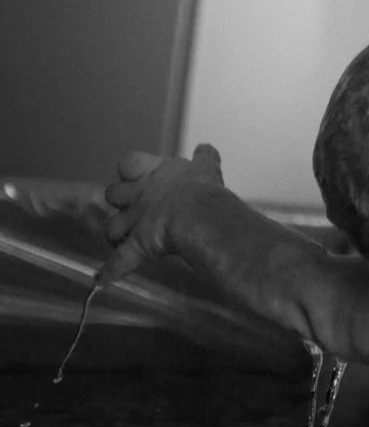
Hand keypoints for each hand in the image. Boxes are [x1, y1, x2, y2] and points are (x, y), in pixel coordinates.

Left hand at [102, 143, 224, 281]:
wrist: (199, 215)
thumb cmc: (202, 189)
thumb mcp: (206, 167)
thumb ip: (203, 157)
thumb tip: (204, 148)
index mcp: (154, 173)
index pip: (129, 163)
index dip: (131, 170)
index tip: (140, 176)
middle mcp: (139, 195)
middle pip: (113, 193)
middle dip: (120, 202)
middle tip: (136, 209)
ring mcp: (134, 221)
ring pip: (111, 228)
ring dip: (116, 235)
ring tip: (125, 240)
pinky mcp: (135, 246)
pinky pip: (118, 261)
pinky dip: (110, 271)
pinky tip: (102, 278)